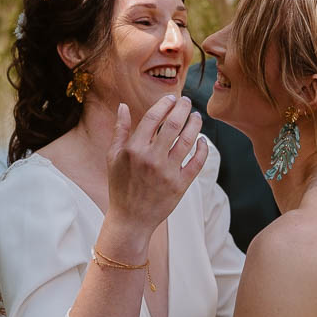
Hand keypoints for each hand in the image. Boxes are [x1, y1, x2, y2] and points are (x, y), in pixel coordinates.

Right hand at [104, 95, 208, 238]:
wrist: (131, 218)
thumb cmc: (120, 185)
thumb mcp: (113, 157)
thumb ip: (120, 130)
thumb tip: (123, 105)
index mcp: (134, 149)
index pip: (153, 118)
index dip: (164, 104)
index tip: (171, 98)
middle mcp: (152, 159)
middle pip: (174, 124)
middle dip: (183, 108)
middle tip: (187, 101)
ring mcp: (168, 172)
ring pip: (188, 140)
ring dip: (195, 124)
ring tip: (196, 116)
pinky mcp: (180, 185)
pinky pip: (197, 162)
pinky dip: (203, 148)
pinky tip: (202, 140)